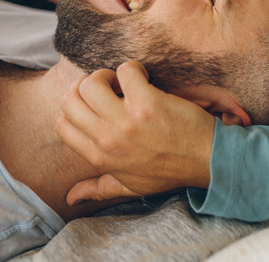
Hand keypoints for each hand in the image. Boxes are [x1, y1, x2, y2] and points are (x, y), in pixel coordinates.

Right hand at [56, 61, 214, 205]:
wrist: (206, 161)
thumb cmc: (169, 171)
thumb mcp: (130, 186)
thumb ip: (98, 188)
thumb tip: (70, 198)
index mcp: (100, 157)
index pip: (62, 125)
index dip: (73, 108)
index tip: (93, 104)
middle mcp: (108, 139)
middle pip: (70, 99)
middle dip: (85, 87)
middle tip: (107, 88)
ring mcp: (127, 120)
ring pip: (91, 82)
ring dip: (106, 75)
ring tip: (123, 83)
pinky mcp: (148, 102)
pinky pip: (125, 71)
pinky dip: (133, 69)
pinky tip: (144, 78)